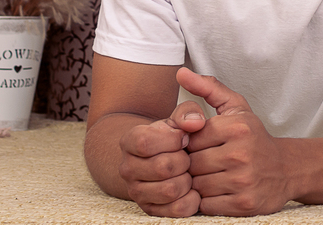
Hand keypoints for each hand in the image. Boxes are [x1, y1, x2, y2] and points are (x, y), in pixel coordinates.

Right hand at [117, 101, 207, 216]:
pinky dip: (191, 199)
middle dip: (185, 160)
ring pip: (170, 190)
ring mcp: (136, 191)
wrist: (162, 157)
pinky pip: (177, 209)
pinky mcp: (150, 209)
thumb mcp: (179, 118)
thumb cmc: (173, 135)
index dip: (173, 140)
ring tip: (188, 172)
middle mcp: (127, 168)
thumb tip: (195, 123)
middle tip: (188, 157)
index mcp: (130, 141)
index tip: (183, 138)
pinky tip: (192, 188)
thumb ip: (188, 113)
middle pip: (162, 167)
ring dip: (188, 180)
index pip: (146, 143)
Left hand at [177, 67, 292, 215]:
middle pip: (192, 164)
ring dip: (199, 184)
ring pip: (197, 186)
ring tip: (211, 177)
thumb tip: (181, 73)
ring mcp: (243, 180)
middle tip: (204, 163)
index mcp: (237, 127)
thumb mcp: (237, 108)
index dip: (191, 143)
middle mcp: (241, 153)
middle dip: (193, 165)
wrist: (287, 169)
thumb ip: (208, 88)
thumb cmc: (255, 138)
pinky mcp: (243, 204)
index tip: (201, 145)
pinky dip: (207, 201)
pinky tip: (218, 191)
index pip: (191, 138)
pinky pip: (206, 206)